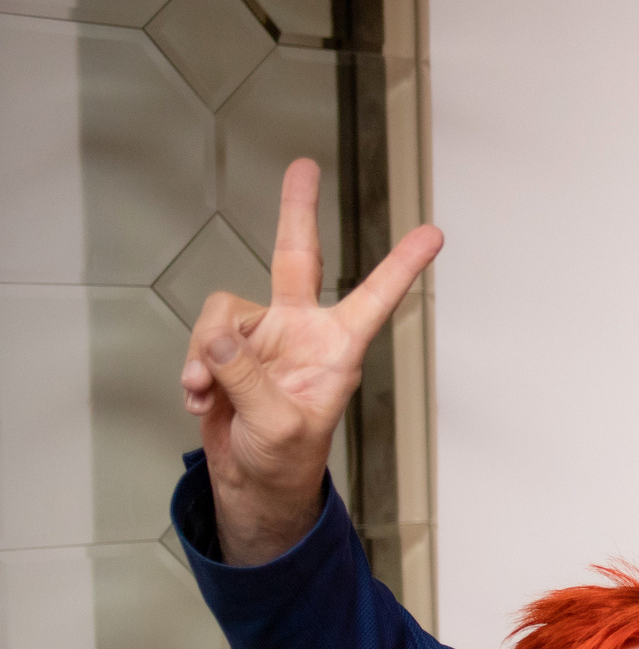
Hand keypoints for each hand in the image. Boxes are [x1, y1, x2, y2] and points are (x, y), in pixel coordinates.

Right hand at [179, 159, 442, 564]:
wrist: (253, 481)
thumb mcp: (278, 424)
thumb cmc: (286, 458)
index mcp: (337, 349)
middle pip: (296, 259)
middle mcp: (303, 332)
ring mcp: (265, 337)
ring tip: (211, 392)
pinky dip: (195, 372)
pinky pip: (201, 340)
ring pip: (224, 313)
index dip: (403, 267)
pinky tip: (203, 399)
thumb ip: (247, 376)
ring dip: (208, 354)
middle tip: (304, 167)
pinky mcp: (229, 349)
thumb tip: (218, 336)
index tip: (433, 234)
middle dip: (297, 212)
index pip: (375, 299)